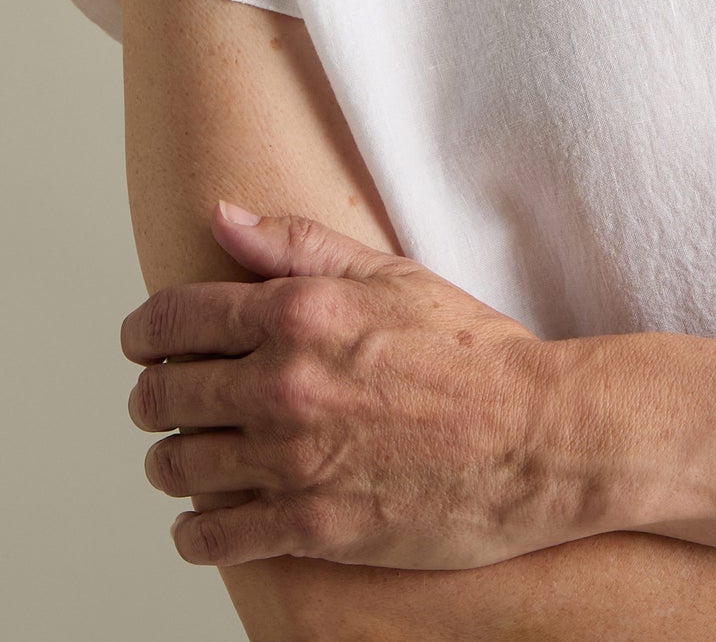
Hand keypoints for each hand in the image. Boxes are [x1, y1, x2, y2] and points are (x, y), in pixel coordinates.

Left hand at [120, 202, 601, 570]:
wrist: (534, 436)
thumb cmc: (471, 353)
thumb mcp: (390, 274)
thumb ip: (296, 245)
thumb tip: (221, 218)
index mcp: (297, 313)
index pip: (175, 319)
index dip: (145, 331)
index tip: (143, 342)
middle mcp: (282, 385)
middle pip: (164, 395)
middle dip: (153, 396)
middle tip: (162, 401)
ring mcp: (292, 460)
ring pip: (178, 466)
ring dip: (169, 462)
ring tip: (184, 458)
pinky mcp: (310, 526)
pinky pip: (213, 536)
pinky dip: (194, 531)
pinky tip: (203, 522)